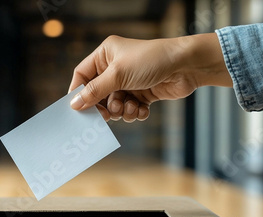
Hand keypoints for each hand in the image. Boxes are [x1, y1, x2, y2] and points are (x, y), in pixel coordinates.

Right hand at [69, 33, 231, 121]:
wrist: (186, 66)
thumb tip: (75, 104)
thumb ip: (95, 91)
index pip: (82, 75)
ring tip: (129, 107)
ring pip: (114, 105)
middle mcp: (115, 68)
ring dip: (121, 110)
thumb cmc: (151, 61)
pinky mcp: (142, 94)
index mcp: (105, 55)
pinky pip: (129, 109)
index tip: (79, 109)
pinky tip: (141, 109)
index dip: (79, 92)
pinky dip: (133, 112)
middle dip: (103, 106)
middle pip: (97, 94)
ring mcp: (129, 82)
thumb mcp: (118, 75)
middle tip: (107, 116)